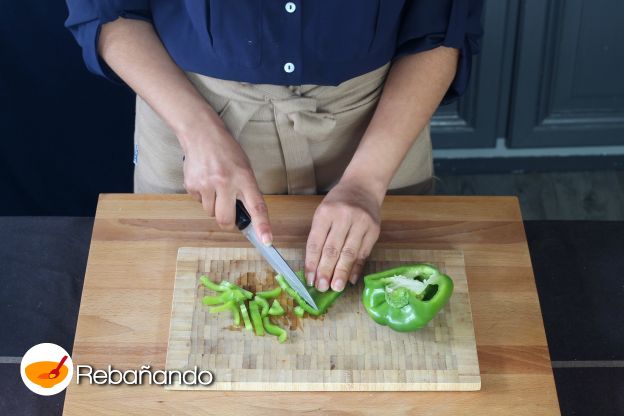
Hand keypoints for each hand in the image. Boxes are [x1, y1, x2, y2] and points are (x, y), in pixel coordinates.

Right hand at [180, 120, 272, 243]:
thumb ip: (246, 191)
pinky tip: (205, 181)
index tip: (267, 241)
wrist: (201, 134)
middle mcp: (225, 182)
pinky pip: (198, 203)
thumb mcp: (244, 168)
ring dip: (214, 206)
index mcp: (244, 177)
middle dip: (228, 222)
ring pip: (210, 213)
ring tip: (215, 186)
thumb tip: (247, 218)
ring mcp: (206, 184)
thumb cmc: (227, 152)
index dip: (262, 226)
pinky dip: (202, 197)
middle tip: (229, 212)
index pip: (256, 206)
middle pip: (226, 219)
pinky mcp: (191, 185)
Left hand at [305, 178, 383, 291]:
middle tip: (321, 287)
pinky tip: (350, 279)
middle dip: (326, 271)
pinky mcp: (374, 230)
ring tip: (336, 287)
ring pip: (349, 253)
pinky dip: (356, 268)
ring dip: (341, 273)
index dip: (312, 263)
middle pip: (333, 249)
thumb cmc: (338, 202)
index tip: (309, 279)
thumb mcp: (323, 213)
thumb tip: (315, 267)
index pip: (316, 242)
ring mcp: (361, 223)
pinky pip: (364, 253)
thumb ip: (319, 237)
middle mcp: (344, 217)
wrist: (363, 187)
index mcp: (326, 212)